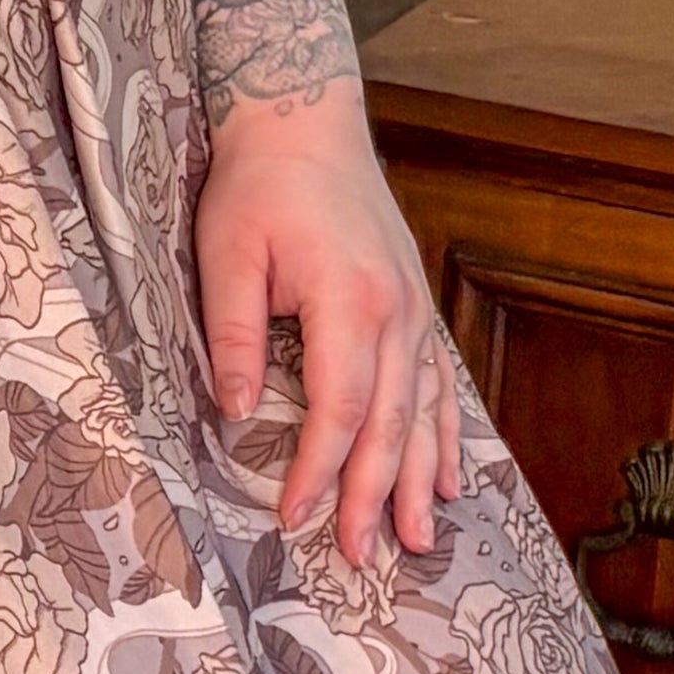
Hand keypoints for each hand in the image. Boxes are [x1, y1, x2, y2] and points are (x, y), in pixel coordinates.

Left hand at [194, 99, 460, 570]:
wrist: (304, 118)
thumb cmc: (258, 185)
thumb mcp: (227, 253)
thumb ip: (234, 333)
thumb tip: (235, 412)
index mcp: (348, 300)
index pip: (339, 407)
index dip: (320, 469)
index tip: (296, 516)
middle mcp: (395, 311)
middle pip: (390, 423)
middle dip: (375, 494)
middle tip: (362, 555)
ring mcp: (414, 309)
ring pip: (425, 410)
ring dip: (419, 478)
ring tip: (417, 538)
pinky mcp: (414, 304)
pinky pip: (438, 383)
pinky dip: (444, 434)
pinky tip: (446, 476)